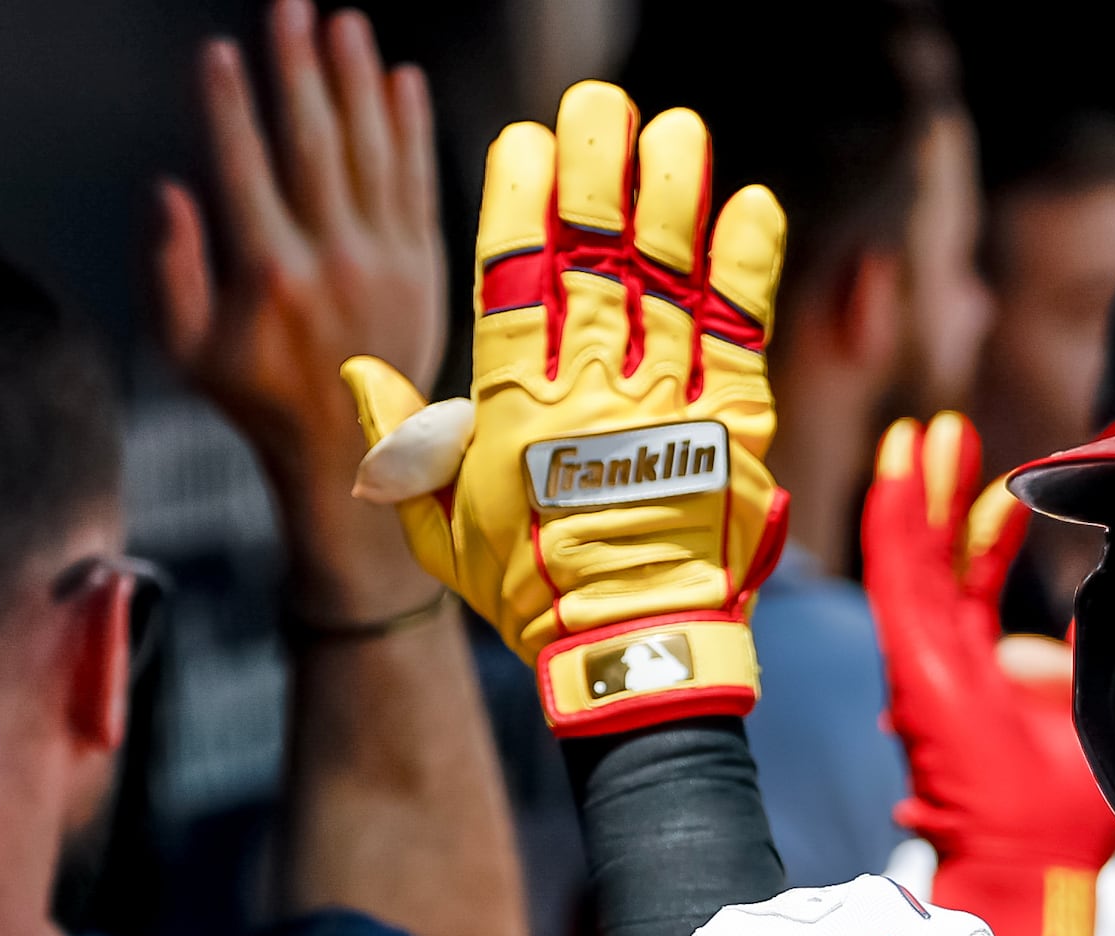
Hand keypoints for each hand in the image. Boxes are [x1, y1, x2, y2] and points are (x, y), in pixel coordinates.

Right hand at [151, 3, 445, 614]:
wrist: (350, 455)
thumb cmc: (258, 399)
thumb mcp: (187, 352)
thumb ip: (170, 270)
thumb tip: (167, 190)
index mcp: (269, 278)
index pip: (245, 170)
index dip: (230, 108)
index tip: (219, 52)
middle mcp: (333, 262)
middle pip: (314, 143)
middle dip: (298, 67)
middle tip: (289, 6)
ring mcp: (386, 260)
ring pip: (371, 150)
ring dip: (356, 79)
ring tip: (341, 21)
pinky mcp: (424, 264)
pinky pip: (418, 181)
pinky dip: (410, 127)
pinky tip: (399, 77)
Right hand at [342, 79, 789, 733]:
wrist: (629, 653)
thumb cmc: (529, 595)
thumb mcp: (440, 531)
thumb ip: (403, 448)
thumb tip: (362, 376)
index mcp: (513, 402)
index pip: (512, 272)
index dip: (517, 197)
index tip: (523, 140)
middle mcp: (590, 383)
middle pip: (592, 248)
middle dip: (596, 166)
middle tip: (602, 103)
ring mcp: (666, 395)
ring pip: (667, 270)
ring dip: (672, 192)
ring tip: (675, 129)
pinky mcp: (732, 419)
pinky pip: (741, 324)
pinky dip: (747, 263)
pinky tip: (752, 204)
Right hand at [862, 412, 1114, 935]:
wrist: (1032, 865)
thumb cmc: (1060, 810)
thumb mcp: (1091, 704)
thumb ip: (1090, 650)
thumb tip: (1114, 599)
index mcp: (981, 670)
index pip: (978, 579)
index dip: (992, 526)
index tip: (1014, 482)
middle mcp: (944, 662)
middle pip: (938, 558)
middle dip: (945, 492)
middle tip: (953, 431)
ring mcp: (923, 665)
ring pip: (910, 559)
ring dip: (917, 493)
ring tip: (922, 433)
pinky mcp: (914, 671)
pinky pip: (897, 583)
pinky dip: (896, 525)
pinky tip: (898, 473)